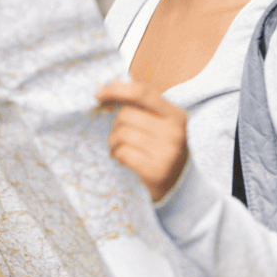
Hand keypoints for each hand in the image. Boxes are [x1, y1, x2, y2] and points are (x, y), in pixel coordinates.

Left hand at [96, 79, 188, 201]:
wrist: (178, 190)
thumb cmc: (162, 152)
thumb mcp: (160, 126)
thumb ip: (141, 106)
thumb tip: (110, 86)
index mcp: (177, 116)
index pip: (143, 93)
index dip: (116, 90)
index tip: (98, 95)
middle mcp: (175, 132)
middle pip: (126, 115)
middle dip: (115, 127)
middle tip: (120, 139)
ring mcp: (168, 152)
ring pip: (122, 134)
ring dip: (114, 144)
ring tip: (123, 152)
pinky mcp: (157, 171)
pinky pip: (123, 153)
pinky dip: (118, 157)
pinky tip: (125, 162)